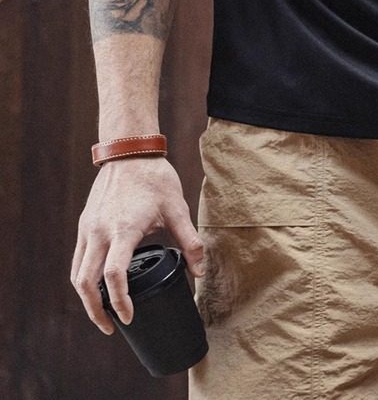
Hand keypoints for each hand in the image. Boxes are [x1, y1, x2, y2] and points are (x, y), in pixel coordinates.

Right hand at [71, 157, 204, 333]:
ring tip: (103, 312)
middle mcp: (100, 232)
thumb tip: (200, 271)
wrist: (130, 151)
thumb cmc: (155, 178)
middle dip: (95, 310)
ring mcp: (88, 228)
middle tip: (111, 327)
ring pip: (77, 273)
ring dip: (86, 297)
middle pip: (85, 283)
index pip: (114, 276)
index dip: (120, 302)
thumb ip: (189, 241)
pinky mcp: (85, 224)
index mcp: (123, 230)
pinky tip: (97, 285)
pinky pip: (78, 259)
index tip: (129, 317)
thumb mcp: (177, 208)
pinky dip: (84, 278)